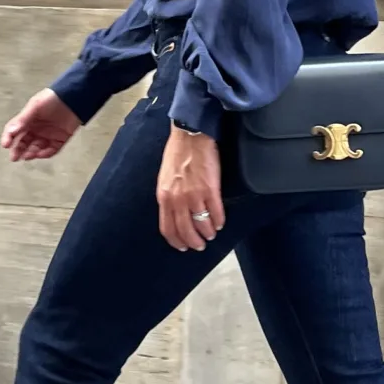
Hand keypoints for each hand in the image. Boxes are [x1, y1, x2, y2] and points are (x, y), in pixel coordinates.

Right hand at [1, 87, 81, 161]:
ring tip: (28, 155)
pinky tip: (41, 154)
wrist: (74, 97)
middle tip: (14, 157)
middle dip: (18, 150)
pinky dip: (45, 153)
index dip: (9, 138)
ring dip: (31, 153)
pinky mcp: (59, 140)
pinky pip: (51, 150)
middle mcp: (36, 129)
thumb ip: (23, 119)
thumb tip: (11, 131)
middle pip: (23, 143)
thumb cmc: (52, 98)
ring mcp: (47, 135)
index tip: (6, 145)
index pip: (14, 131)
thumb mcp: (35, 106)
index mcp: (27, 120)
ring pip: (36, 148)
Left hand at [158, 123, 224, 250]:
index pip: (168, 228)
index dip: (176, 241)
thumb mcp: (165, 178)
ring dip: (208, 233)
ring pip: (202, 224)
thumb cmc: (177, 154)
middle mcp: (178, 200)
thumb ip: (169, 196)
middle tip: (200, 246)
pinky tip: (220, 223)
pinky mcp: (211, 190)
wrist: (191, 136)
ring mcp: (194, 195)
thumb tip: (174, 212)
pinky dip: (218, 221)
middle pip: (185, 231)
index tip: (183, 247)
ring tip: (211, 234)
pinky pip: (216, 213)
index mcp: (164, 197)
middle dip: (194, 242)